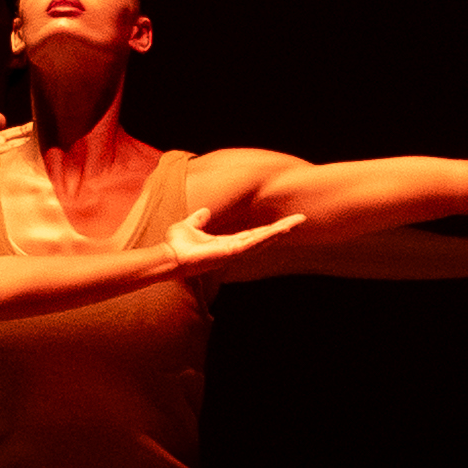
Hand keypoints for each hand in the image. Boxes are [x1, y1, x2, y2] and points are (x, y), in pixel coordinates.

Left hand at [164, 208, 303, 268]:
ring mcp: (232, 252)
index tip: (285, 222)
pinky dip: (263, 238)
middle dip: (281, 229)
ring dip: (277, 232)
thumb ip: (199, 220)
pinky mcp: (228, 254)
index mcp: (227, 242)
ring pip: (260, 241)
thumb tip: (204, 211)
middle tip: (300, 219)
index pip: (253, 234)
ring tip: (294, 223)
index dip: (269, 228)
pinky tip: (277, 231)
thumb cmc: (176, 246)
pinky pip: (250, 244)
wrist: (167, 256)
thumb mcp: (190, 226)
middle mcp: (233, 249)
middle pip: (262, 237)